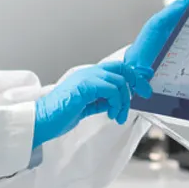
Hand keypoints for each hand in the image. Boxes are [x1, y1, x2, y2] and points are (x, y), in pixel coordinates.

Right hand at [33, 62, 152, 147]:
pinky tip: (112, 114)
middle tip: (144, 95)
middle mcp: (87, 73)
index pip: (115, 67)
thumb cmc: (60, 115)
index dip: (133, 72)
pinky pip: (110, 89)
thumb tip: (118, 101)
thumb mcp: (88, 107)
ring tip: (119, 115)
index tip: (146, 79)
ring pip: (118, 80)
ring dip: (124, 100)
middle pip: (121, 68)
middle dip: (137, 80)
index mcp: (88, 76)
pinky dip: (116, 102)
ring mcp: (85, 78)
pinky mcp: (84, 87)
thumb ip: (102, 101)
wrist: (42, 120)